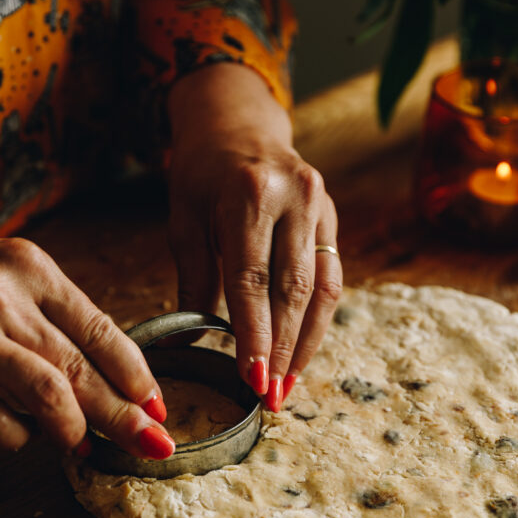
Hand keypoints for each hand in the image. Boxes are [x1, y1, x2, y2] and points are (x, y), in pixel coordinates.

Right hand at [0, 235, 174, 456]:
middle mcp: (2, 299)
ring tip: (86, 446)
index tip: (157, 405)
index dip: (136, 373)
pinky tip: (27, 433)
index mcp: (30, 267)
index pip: (100, 328)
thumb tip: (111, 374)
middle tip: (151, 443)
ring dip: (76, 431)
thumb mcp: (7, 271)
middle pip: (82, 368)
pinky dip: (22, 438)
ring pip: (49, 398)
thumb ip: (54, 313)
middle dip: (125, 414)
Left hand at [167, 64, 341, 410]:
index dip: (254, 336)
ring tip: (287, 385)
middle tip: (271, 397)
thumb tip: (191, 342)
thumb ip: (195, 279)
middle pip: (294, 289)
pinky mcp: (333, 216)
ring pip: (322, 289)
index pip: (253, 279)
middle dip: (283, 349)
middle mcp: (295, 196)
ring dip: (306, 343)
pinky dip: (317, 319)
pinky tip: (300, 350)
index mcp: (249, 193)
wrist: (237, 120)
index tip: (253, 381)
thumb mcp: (185, 219)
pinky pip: (331, 276)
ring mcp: (321, 204)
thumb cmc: (202, 171)